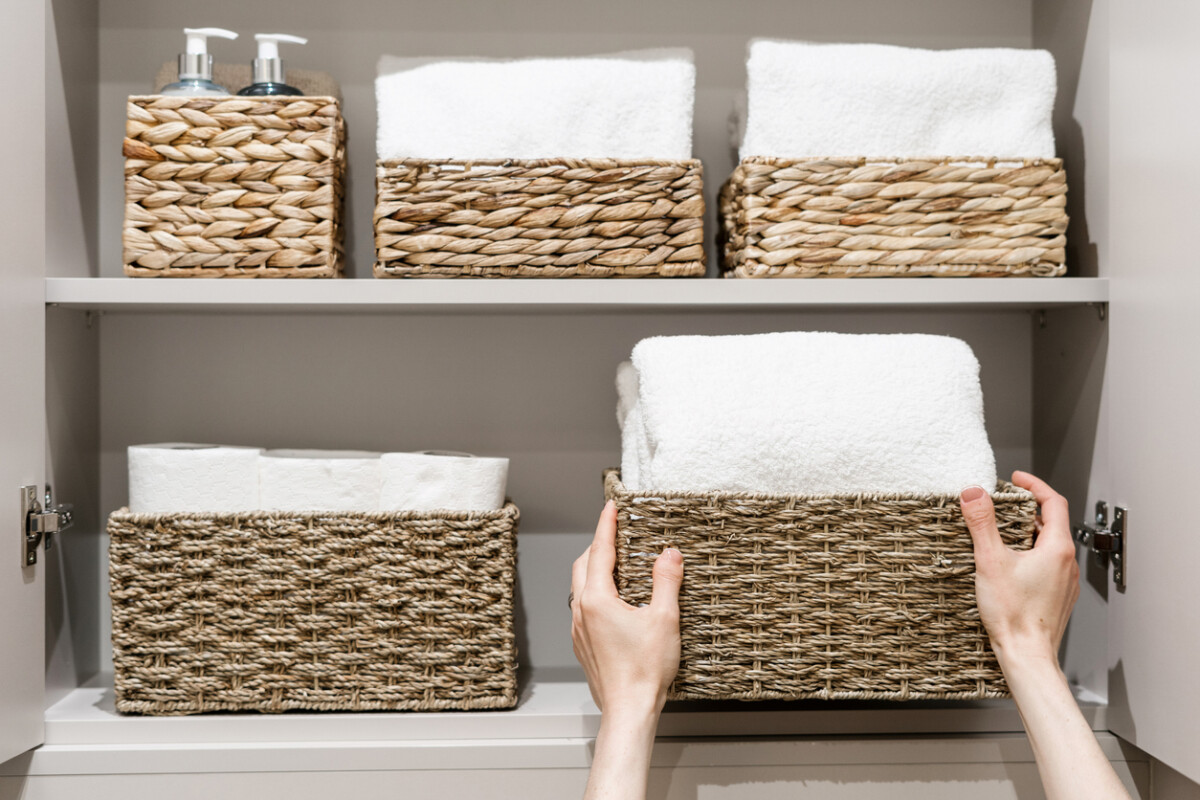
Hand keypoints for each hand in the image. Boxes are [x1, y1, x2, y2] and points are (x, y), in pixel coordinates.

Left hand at [571, 500, 683, 717]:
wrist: (628, 710)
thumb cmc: (644, 670)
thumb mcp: (664, 619)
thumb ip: (666, 581)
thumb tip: (669, 554)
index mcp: (597, 599)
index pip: (600, 551)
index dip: (606, 525)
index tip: (610, 507)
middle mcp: (582, 611)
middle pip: (583, 565)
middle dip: (598, 545)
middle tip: (616, 533)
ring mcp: (579, 630)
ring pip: (580, 587)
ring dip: (596, 569)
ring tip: (618, 564)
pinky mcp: (583, 645)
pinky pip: (584, 607)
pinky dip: (596, 592)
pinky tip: (616, 601)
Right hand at [960, 470, 1079, 671]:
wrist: (1027, 656)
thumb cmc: (1014, 616)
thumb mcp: (990, 561)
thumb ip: (982, 524)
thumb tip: (975, 494)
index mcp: (1057, 549)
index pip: (1053, 502)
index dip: (1034, 485)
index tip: (1016, 479)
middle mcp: (1067, 564)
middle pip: (1050, 523)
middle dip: (1025, 509)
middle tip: (1001, 505)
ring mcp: (1064, 582)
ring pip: (1048, 546)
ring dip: (1026, 534)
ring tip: (1001, 534)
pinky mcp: (1057, 597)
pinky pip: (1047, 566)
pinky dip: (1029, 555)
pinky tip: (1008, 566)